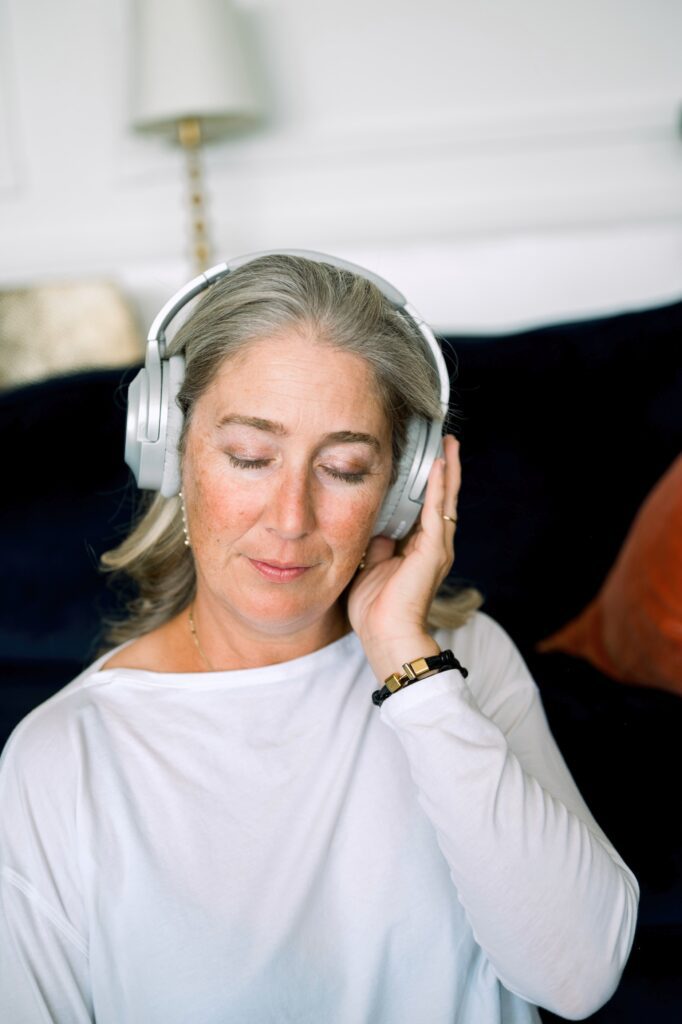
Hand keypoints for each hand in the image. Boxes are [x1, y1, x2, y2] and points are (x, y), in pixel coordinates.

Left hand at [347, 434, 460, 681]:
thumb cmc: (376, 609)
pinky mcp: (434, 550)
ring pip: (446, 500)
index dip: (428, 484)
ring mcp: (437, 548)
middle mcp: (434, 546)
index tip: (426, 459)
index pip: (427, 508)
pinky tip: (441, 465)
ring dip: (447, 471)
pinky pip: (438, 511)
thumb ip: (376, 544)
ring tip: (449, 445)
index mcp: (419, 550)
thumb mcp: (371, 566)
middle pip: (443, 499)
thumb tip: (373, 524)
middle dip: (444, 470)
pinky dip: (439, 487)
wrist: (386, 635)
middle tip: (446, 441)